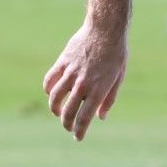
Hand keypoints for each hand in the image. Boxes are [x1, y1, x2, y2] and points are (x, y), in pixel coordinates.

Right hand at [43, 21, 128, 140]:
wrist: (105, 29)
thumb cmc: (116, 54)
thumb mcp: (118, 78)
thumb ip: (109, 99)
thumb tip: (101, 117)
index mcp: (98, 89)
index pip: (84, 117)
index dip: (80, 131)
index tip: (78, 137)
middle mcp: (82, 84)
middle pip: (67, 111)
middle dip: (66, 124)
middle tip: (68, 127)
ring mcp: (70, 73)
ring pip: (54, 98)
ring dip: (54, 109)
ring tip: (58, 112)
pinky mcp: (62, 63)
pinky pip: (49, 80)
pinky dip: (48, 90)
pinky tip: (51, 93)